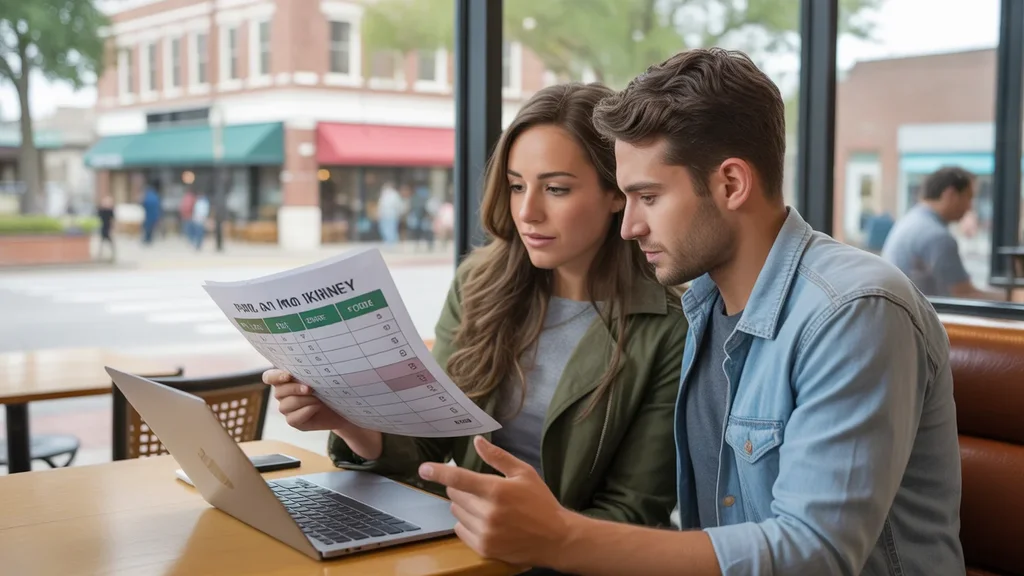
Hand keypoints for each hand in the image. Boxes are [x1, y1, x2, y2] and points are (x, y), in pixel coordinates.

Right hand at [261, 370, 382, 459]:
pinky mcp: (294, 421)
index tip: (288, 375)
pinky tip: (317, 407)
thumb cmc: (331, 387)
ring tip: (319, 398)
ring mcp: (287, 408)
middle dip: (294, 389)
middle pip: (278, 391)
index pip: (269, 377)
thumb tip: (310, 365)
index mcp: (285, 379)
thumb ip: (311, 372)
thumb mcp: (322, 377)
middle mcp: (283, 394)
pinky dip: (306, 411)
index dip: (275, 376)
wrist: (343, 406)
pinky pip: (292, 418)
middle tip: (310, 388)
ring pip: (285, 405)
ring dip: (303, 400)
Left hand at [418, 436, 575, 567]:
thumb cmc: (540, 502)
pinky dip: (467, 523)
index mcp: (496, 490)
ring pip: (456, 512)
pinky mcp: (483, 547)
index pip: (458, 478)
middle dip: (461, 488)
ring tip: (485, 506)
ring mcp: (484, 532)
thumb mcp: (524, 473)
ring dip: (464, 506)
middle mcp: (487, 512)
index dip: (438, 472)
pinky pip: (460, 530)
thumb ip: (498, 457)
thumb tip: (477, 442)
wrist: (556, 538)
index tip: (423, 469)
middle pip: (455, 495)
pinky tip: (484, 521)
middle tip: (480, 489)